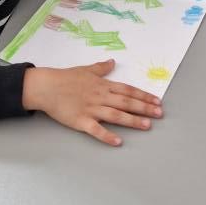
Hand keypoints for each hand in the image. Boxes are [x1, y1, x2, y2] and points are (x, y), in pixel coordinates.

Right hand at [22, 60, 162, 146]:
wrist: (46, 87)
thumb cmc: (65, 78)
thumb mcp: (85, 69)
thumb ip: (101, 68)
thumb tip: (112, 62)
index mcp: (102, 85)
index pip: (128, 90)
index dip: (143, 96)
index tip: (157, 101)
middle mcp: (100, 97)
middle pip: (126, 103)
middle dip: (144, 108)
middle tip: (159, 114)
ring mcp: (91, 109)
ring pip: (116, 115)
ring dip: (132, 121)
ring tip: (147, 126)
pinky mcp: (81, 121)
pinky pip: (96, 130)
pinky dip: (107, 136)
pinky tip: (118, 142)